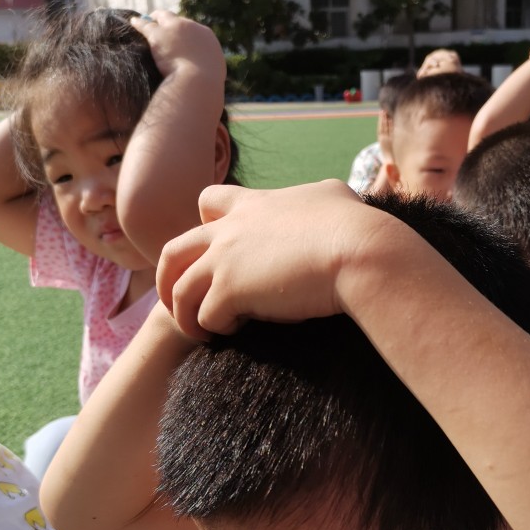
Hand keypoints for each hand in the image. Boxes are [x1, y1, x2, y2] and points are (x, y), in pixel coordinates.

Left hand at [130, 10, 225, 84]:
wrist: (198, 83)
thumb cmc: (206, 87)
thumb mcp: (212, 76)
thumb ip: (207, 71)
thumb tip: (207, 77)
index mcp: (207, 37)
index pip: (194, 30)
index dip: (185, 34)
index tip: (179, 39)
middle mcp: (191, 28)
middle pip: (179, 21)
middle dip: (170, 23)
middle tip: (161, 26)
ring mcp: (174, 29)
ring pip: (162, 18)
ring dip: (154, 19)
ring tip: (145, 20)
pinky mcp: (158, 35)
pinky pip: (146, 25)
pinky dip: (139, 23)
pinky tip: (133, 22)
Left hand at [156, 180, 370, 337]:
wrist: (360, 250)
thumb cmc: (355, 226)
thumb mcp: (333, 196)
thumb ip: (318, 199)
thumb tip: (333, 200)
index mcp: (254, 205)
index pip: (209, 201)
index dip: (206, 224)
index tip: (215, 249)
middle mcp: (230, 230)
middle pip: (174, 250)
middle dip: (169, 278)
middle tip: (179, 300)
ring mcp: (225, 260)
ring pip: (180, 289)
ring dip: (184, 314)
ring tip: (200, 332)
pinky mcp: (230, 291)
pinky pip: (205, 316)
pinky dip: (213, 328)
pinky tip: (232, 333)